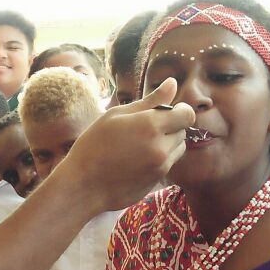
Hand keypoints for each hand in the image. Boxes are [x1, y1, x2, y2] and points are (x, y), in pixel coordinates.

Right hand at [60, 77, 193, 213]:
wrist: (83, 186)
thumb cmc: (93, 145)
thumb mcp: (116, 115)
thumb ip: (149, 101)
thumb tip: (172, 83)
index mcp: (150, 126)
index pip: (187, 114)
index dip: (179, 110)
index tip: (165, 111)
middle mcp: (161, 147)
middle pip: (183, 131)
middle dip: (170, 127)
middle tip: (143, 129)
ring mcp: (161, 167)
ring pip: (178, 148)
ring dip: (167, 143)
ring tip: (140, 145)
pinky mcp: (157, 182)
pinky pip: (168, 164)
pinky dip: (159, 159)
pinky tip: (136, 160)